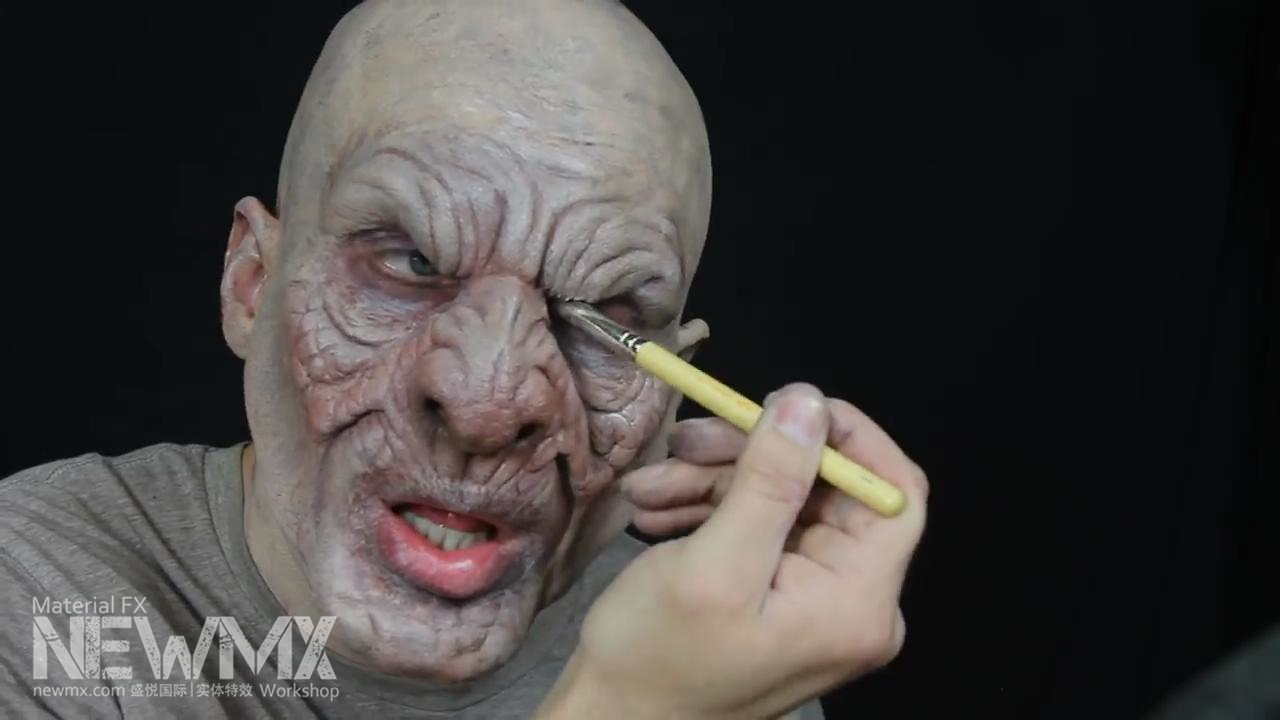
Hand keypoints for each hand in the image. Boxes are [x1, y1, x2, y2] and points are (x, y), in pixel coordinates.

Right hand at [535, 383, 928, 719]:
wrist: (610, 718)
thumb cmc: (657, 660)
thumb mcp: (713, 562)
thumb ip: (769, 480)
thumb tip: (808, 402)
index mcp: (857, 604)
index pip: (895, 495)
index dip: (850, 438)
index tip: (786, 403)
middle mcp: (850, 602)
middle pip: (827, 491)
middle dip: (753, 456)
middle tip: (686, 439)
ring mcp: (813, 600)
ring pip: (782, 500)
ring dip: (715, 480)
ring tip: (650, 486)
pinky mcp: (777, 595)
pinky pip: (757, 527)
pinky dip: (709, 508)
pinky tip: (657, 510)